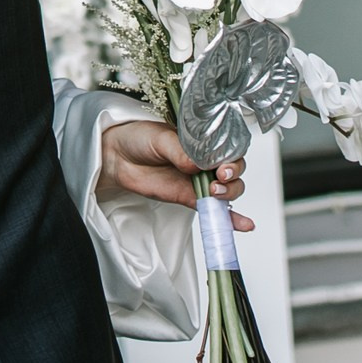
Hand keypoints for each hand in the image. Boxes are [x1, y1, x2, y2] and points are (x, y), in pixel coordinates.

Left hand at [97, 118, 251, 231]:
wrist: (117, 156)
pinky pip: (214, 209)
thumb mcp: (160, 138)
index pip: (230, 147)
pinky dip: (231, 218)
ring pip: (228, 189)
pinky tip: (244, 225)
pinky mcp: (190, 197)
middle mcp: (205, 159)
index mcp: (203, 139)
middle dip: (233, 176)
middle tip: (218, 178)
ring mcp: (200, 180)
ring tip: (215, 193)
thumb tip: (194, 164)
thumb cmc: (138, 137)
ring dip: (230, 194)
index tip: (223, 164)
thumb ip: (179, 150)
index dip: (232, 156)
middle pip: (234, 170)